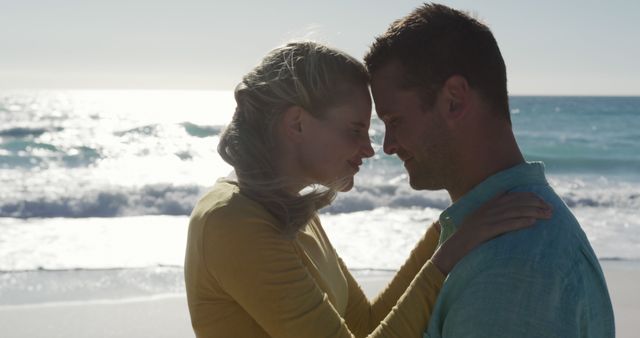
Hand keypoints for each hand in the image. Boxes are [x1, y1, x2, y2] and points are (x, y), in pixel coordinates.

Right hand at [431, 192, 551, 274]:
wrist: (451, 252)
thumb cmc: (468, 242)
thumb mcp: (481, 224)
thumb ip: (495, 217)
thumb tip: (515, 215)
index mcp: (486, 206)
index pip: (512, 196)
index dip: (530, 197)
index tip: (544, 202)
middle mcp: (486, 210)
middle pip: (515, 202)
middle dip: (536, 204)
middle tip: (551, 210)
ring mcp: (484, 220)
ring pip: (513, 212)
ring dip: (533, 212)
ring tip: (547, 215)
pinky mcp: (484, 231)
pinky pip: (505, 224)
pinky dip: (520, 222)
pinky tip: (532, 223)